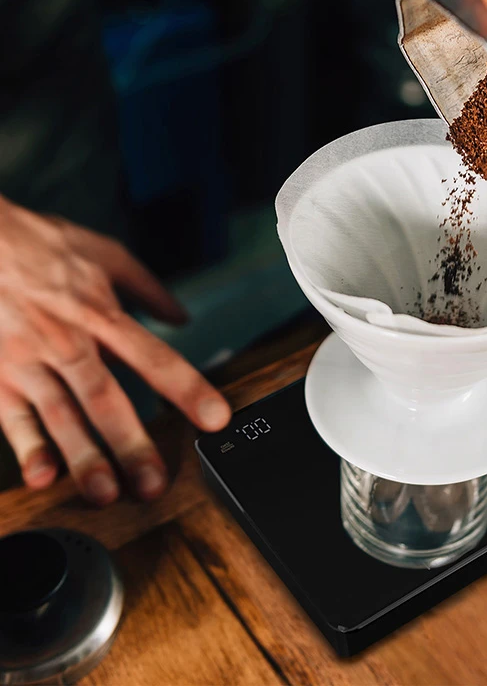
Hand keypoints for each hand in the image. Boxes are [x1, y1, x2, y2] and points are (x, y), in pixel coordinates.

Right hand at [0, 197, 231, 503]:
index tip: (214, 417)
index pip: (154, 357)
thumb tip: (182, 316)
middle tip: (154, 483)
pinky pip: (12, 416)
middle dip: (132, 443)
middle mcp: (68, 341)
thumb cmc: (40, 245)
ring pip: (61, 415)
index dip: (187, 388)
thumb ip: (147, 288)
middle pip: (106, 398)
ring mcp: (28, 360)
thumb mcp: (104, 253)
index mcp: (101, 312)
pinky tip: (42, 477)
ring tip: (107, 493)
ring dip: (84, 457)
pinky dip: (27, 446)